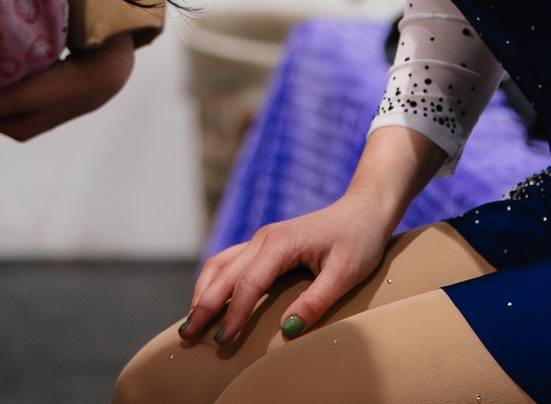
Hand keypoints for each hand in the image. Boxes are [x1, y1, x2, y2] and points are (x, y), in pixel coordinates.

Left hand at [0, 32, 135, 139]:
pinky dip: (7, 71)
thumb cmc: (61, 89)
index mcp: (16, 130)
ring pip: (2, 91)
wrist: (99, 76)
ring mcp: (32, 107)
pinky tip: (1, 56)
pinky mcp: (41, 91)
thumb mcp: (25, 97)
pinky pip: (14, 81)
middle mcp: (22, 122)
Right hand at [180, 190, 395, 348]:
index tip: (222, 340)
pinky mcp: (265, 244)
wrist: (363, 210)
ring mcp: (261, 239)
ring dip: (203, 292)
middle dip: (204, 305)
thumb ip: (316, 300)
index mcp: (281, 243)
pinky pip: (229, 261)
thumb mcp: (345, 273)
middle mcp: (264, 238)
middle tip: (187, 336)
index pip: (248, 284)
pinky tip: (209, 299)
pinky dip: (214, 281)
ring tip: (191, 321)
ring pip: (220, 264)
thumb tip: (287, 328)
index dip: (234, 314)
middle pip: (224, 274)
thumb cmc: (358, 240)